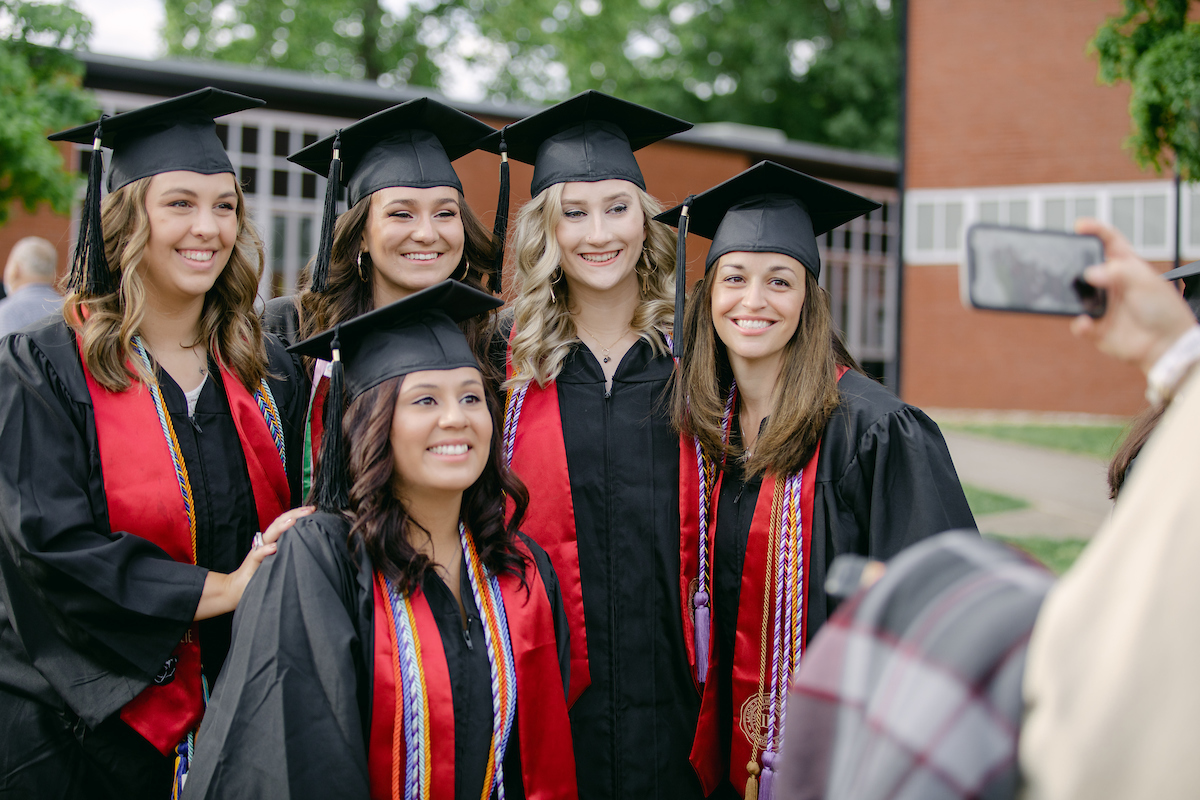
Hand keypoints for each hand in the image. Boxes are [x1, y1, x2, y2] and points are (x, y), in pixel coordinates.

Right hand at [195, 506, 314, 619]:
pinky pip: (258, 555)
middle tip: (309, 510)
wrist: (238, 587)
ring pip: (269, 536)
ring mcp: (258, 551)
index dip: (298, 514)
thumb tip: (309, 541)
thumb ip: (289, 548)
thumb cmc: (262, 573)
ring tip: (293, 521)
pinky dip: (265, 550)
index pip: (285, 522)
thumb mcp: (280, 558)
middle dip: (294, 514)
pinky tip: (274, 547)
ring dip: (281, 528)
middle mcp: (266, 542)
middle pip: (279, 523)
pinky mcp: (252, 563)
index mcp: (274, 539)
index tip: (313, 509)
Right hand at [1069, 219, 1195, 375]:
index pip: (1109, 242)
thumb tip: (1088, 273)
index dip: (1094, 230)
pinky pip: (1079, 323)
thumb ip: (1118, 272)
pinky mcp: (1096, 327)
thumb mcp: (1146, 282)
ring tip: (1076, 294)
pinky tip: (1086, 322)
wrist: (1167, 345)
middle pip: (1086, 266)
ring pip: (1077, 295)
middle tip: (1064, 260)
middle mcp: (1111, 284)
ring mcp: (1102, 305)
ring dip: (1072, 294)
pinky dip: (1080, 323)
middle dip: (1073, 262)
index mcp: (1126, 266)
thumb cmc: (1164, 310)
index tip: (1079, 226)